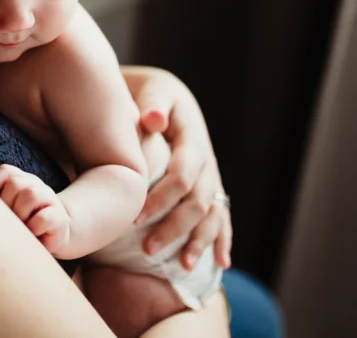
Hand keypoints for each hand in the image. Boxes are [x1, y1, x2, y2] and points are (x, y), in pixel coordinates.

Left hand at [0, 164, 70, 255]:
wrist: (51, 239)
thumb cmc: (21, 225)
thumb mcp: (5, 211)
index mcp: (21, 180)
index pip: (5, 172)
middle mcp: (36, 184)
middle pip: (15, 183)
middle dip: (7, 204)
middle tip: (8, 220)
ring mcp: (50, 198)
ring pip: (30, 195)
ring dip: (20, 214)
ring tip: (20, 226)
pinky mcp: (60, 218)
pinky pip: (43, 218)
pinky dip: (33, 228)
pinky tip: (33, 234)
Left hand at [122, 66, 232, 269]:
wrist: (163, 93)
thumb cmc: (149, 94)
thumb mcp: (152, 91)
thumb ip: (153, 104)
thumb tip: (154, 119)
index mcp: (192, 137)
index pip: (182, 175)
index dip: (161, 199)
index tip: (134, 218)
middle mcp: (206, 159)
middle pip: (198, 201)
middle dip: (174, 227)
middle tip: (146, 249)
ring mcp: (211, 174)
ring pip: (212, 213)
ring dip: (199, 240)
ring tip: (181, 265)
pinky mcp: (210, 184)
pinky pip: (221, 215)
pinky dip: (221, 239)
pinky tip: (219, 263)